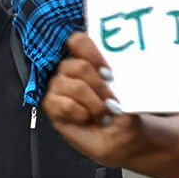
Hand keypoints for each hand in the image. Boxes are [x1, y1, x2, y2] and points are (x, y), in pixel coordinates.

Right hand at [43, 33, 143, 167]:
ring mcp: (58, 87)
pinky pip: (65, 104)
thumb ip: (117, 75)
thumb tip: (112, 72)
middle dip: (99, 85)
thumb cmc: (121, 110)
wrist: (121, 135)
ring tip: (102, 113)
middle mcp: (68, 70)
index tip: (108, 71)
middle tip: (111, 100)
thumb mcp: (126, 89)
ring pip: (73, 86)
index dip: (92, 53)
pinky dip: (82, 113)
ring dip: (93, 103)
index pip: (78, 41)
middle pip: (78, 65)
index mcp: (85, 59)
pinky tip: (87, 119)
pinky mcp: (52, 106)